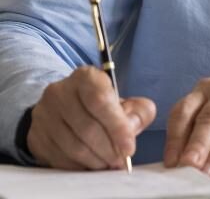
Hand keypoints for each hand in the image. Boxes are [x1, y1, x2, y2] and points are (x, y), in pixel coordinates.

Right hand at [27, 66, 155, 169]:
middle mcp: (60, 92)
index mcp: (85, 77)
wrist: (67, 106)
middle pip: (87, 128)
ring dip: (96, 160)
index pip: (100, 102)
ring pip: (73, 146)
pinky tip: (92, 165)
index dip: (117, 127)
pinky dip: (80, 166)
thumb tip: (132, 128)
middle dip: (109, 149)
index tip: (129, 148)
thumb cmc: (102, 104)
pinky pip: (59, 158)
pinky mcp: (36, 137)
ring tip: (109, 164)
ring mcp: (44, 115)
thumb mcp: (125, 100)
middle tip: (120, 161)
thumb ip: (138, 111)